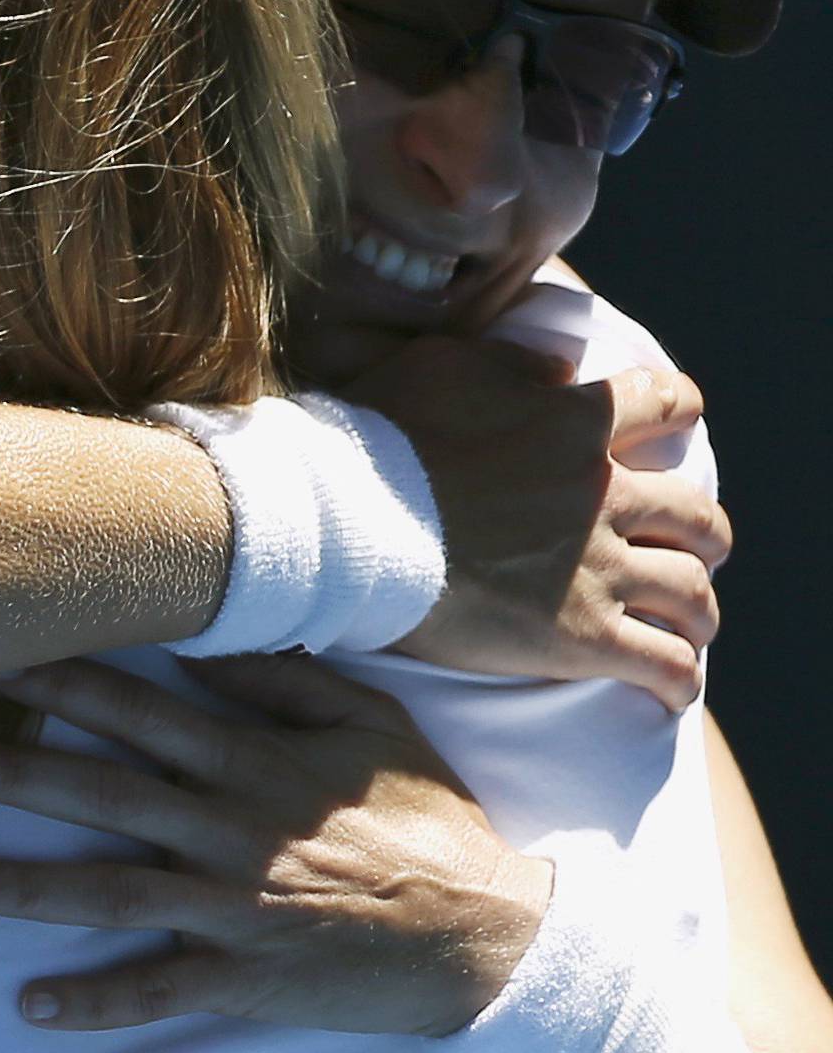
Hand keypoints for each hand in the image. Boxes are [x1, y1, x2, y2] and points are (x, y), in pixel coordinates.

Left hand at [0, 652, 552, 1035]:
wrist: (487, 934)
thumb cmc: (429, 819)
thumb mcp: (371, 724)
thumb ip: (287, 681)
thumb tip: (209, 637)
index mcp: (254, 764)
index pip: (142, 714)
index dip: (68, 686)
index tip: (0, 663)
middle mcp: (230, 830)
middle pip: (104, 794)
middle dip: (18, 773)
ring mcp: (232, 908)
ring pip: (111, 892)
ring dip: (27, 887)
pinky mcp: (244, 978)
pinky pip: (156, 990)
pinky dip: (94, 1001)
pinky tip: (31, 1005)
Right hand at [346, 336, 727, 710]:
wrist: (348, 526)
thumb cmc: (379, 441)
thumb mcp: (440, 366)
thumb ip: (508, 361)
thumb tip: (556, 369)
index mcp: (577, 424)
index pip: (663, 404)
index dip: (677, 408)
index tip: (678, 417)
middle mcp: (605, 495)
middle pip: (697, 515)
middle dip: (704, 532)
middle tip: (695, 547)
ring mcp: (598, 570)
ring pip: (690, 591)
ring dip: (699, 610)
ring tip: (691, 625)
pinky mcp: (580, 637)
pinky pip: (661, 663)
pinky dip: (677, 679)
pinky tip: (673, 690)